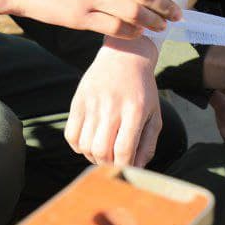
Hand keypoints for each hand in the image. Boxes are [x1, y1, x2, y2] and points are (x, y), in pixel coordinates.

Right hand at [66, 37, 161, 166]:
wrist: (125, 55)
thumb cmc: (142, 90)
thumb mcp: (154, 116)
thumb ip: (147, 145)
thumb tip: (135, 169)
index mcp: (134, 111)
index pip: (124, 152)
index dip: (124, 167)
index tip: (127, 167)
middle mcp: (111, 107)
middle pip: (101, 152)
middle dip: (107, 165)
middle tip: (113, 160)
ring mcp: (92, 102)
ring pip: (85, 146)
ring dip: (93, 157)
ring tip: (102, 151)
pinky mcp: (78, 100)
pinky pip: (71, 135)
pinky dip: (78, 146)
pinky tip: (89, 140)